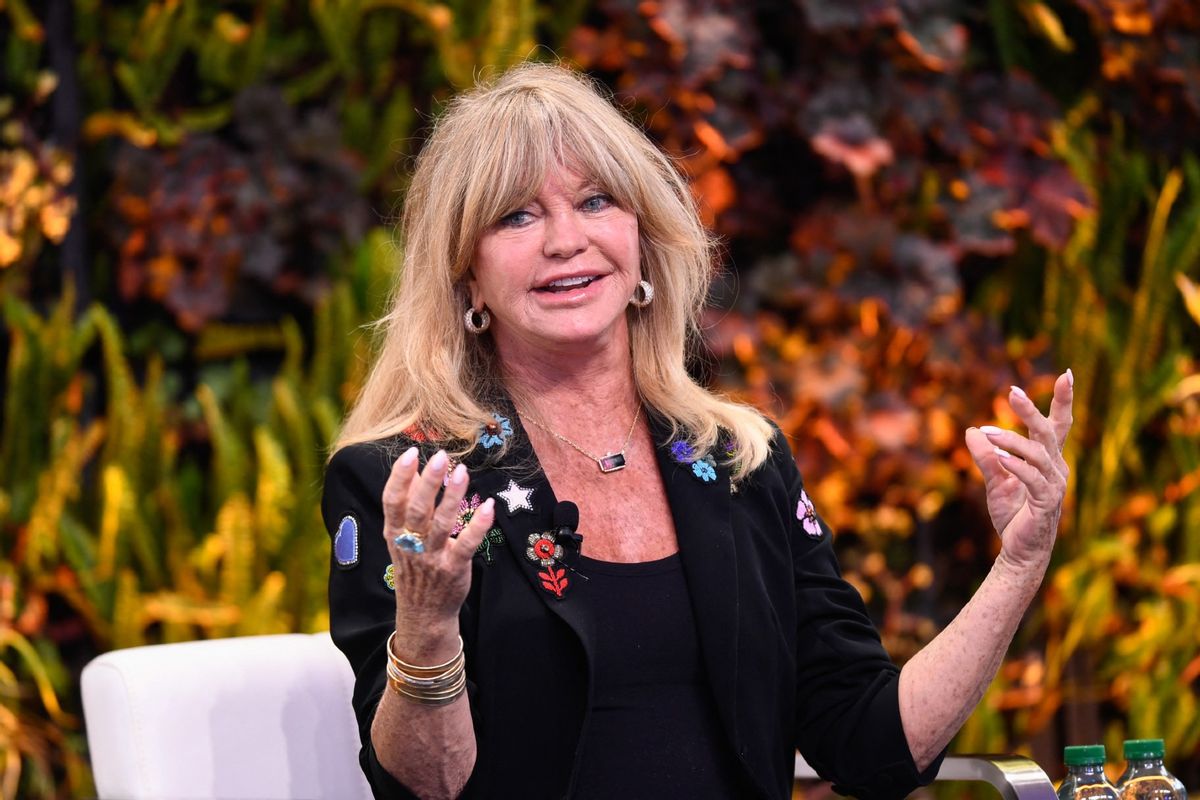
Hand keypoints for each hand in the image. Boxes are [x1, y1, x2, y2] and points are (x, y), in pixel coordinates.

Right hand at [381, 448, 494, 659]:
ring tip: (462, 471)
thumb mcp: (402, 537)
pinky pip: (467, 544)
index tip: (410, 453)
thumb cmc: (414, 567)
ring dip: (452, 498)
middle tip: (440, 457)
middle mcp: (411, 544)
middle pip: (417, 510)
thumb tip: (415, 469)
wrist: (423, 614)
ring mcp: (433, 557)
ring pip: (442, 524)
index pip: (392, 501)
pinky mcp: (454, 568)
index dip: (399, 477)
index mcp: (395, 533)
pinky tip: (488, 506)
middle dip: (428, 483)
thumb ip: (408, 503)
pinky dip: (477, 525)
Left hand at [965, 371, 1072, 568]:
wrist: (1019, 552)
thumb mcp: (995, 482)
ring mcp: (1055, 486)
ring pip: (1037, 454)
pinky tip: (998, 457)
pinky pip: (1032, 479)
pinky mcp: (1046, 502)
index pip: (1058, 425)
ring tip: (987, 432)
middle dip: (1031, 411)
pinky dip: (1015, 466)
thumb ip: (985, 457)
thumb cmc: (1013, 516)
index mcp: (1048, 460)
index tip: (1066, 373)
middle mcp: (1056, 469)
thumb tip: (971, 431)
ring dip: (1011, 441)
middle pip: (1048, 432)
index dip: (1063, 400)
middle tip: (1012, 391)